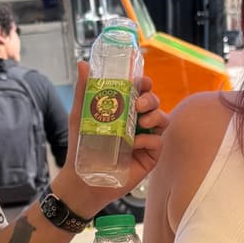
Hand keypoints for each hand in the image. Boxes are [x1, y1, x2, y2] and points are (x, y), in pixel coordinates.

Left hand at [53, 62, 167, 217]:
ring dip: (154, 115)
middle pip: (155, 102)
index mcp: (124, 109)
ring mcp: (146, 138)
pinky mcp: (150, 156)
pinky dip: (148, 139)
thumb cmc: (82, 147)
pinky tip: (134, 144)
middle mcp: (138, 122)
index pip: (141, 90)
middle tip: (138, 104)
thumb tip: (83, 63)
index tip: (139, 81)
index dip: (144, 83)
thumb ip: (84, 90)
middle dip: (150, 98)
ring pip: (163, 119)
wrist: (83, 179)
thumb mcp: (80, 115)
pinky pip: (158, 141)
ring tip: (140, 121)